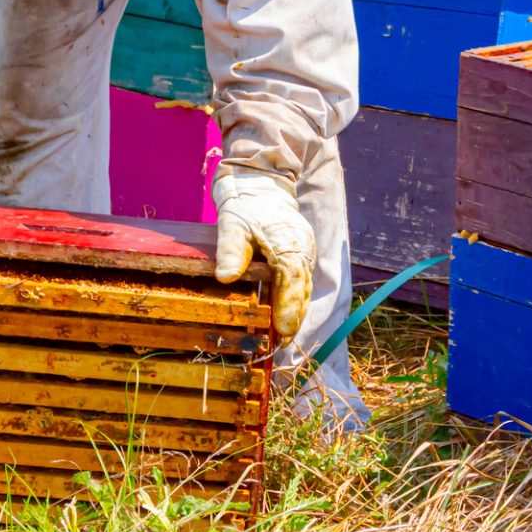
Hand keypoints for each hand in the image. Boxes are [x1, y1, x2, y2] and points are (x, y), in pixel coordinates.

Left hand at [211, 167, 314, 344]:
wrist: (263, 186)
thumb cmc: (246, 206)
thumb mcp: (232, 223)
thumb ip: (231, 250)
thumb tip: (225, 276)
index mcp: (289, 242)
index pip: (292, 279)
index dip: (289, 306)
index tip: (282, 330)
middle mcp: (303, 250)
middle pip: (302, 290)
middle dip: (292, 319)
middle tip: (279, 345)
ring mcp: (306, 254)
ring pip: (304, 290)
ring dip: (294, 315)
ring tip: (281, 340)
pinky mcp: (302, 258)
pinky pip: (301, 285)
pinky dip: (294, 303)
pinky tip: (283, 321)